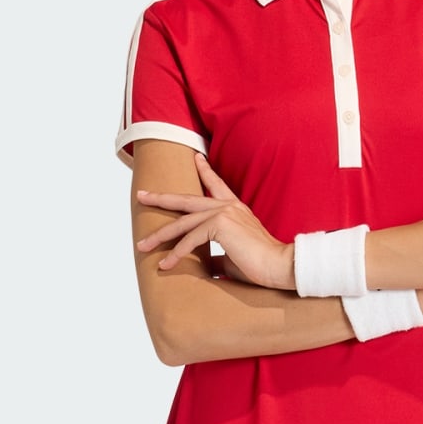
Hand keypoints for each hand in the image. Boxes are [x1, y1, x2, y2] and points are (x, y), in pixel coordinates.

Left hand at [135, 156, 294, 288]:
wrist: (280, 265)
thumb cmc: (261, 264)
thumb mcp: (234, 256)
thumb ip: (218, 255)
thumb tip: (207, 265)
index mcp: (234, 209)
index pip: (216, 184)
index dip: (204, 170)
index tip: (195, 158)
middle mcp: (227, 206)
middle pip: (186, 200)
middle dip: (161, 198)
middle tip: (142, 195)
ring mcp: (223, 213)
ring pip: (182, 222)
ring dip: (160, 236)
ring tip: (142, 245)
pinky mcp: (220, 226)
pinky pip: (190, 240)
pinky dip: (176, 254)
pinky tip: (165, 264)